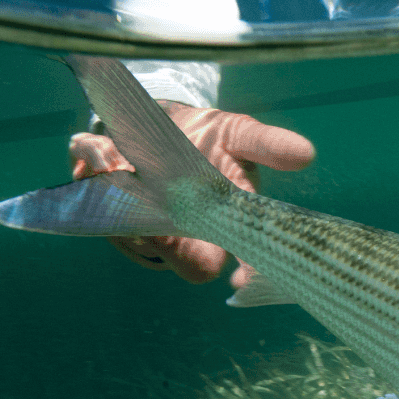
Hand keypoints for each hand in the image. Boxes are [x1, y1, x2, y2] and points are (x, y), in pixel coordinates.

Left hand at [68, 101, 315, 284]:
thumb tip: (307, 153)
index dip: (243, 273)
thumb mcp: (239, 134)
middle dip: (156, 229)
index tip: (240, 278)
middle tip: (150, 198)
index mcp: (219, 230)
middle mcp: (180, 239)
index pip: (238, 262)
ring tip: (109, 152)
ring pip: (123, 227)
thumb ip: (267, 146)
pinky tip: (96, 146)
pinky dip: (92, 172)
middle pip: (170, 257)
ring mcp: (139, 231)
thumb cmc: (210, 138)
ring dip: (114, 190)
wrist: (159, 120)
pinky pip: (91, 204)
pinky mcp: (102, 213)